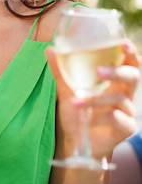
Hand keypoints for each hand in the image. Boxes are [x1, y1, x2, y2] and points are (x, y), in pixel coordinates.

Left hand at [46, 41, 140, 159]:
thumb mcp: (66, 89)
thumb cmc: (76, 111)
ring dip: (96, 99)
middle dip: (118, 71)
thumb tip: (50, 49)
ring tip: (76, 101)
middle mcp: (124, 93)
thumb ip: (60, 70)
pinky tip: (88, 120)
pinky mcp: (126, 128)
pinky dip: (100, 116)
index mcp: (114, 80)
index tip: (123, 42)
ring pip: (120, 98)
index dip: (130, 52)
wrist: (74, 140)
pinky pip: (118, 118)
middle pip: (133, 76)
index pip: (128, 62)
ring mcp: (127, 111)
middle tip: (99, 71)